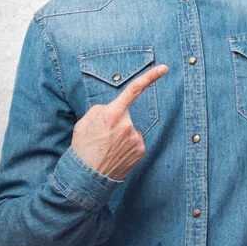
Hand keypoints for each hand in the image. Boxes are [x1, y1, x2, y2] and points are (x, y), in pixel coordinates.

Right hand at [71, 64, 168, 180]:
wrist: (86, 178)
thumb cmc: (83, 148)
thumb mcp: (83, 122)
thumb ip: (100, 110)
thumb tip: (113, 108)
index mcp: (112, 114)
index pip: (133, 90)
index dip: (150, 77)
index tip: (163, 68)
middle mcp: (127, 124)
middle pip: (124, 115)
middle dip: (115, 121)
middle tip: (102, 137)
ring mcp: (135, 138)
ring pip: (130, 128)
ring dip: (121, 134)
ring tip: (107, 148)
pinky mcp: (140, 149)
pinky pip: (135, 140)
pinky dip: (127, 144)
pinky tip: (116, 153)